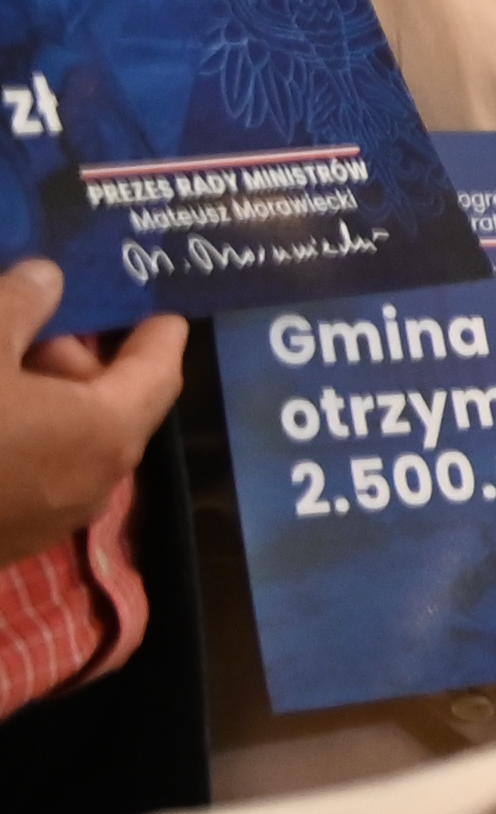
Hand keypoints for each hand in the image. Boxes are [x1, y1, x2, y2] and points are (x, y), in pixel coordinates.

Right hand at [0, 262, 182, 562]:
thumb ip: (18, 305)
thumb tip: (47, 277)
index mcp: (106, 431)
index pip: (158, 372)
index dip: (158, 334)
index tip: (162, 311)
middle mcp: (95, 481)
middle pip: (112, 405)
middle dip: (78, 358)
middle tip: (34, 321)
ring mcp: (52, 517)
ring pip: (70, 438)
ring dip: (45, 396)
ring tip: (2, 360)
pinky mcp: (9, 536)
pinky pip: (36, 469)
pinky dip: (23, 433)